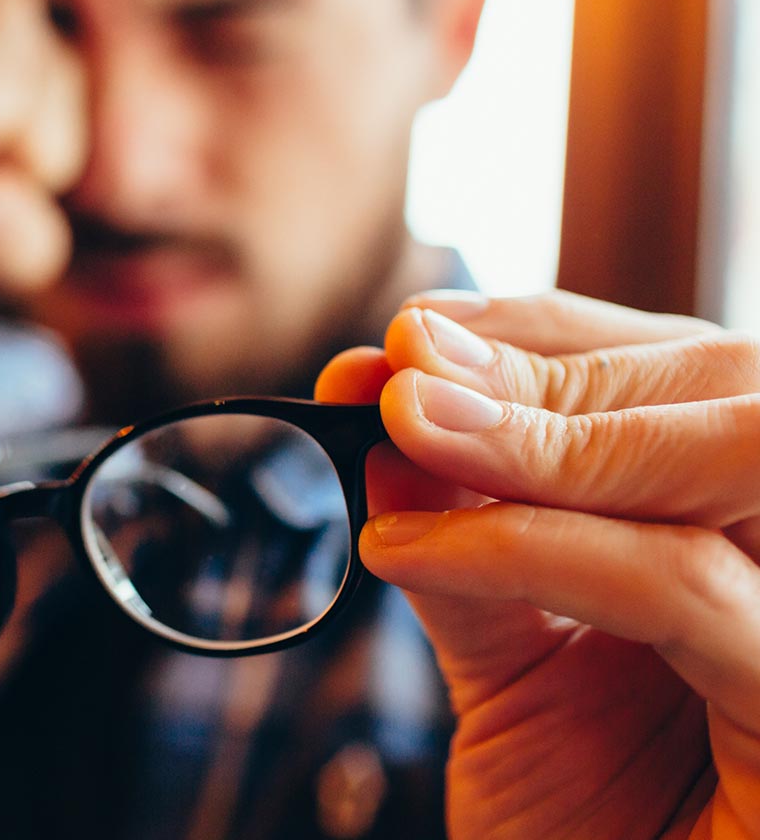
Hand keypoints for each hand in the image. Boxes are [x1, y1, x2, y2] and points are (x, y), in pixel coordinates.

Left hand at [316, 290, 759, 838]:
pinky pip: (679, 583)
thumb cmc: (587, 827)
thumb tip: (397, 432)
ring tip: (403, 425)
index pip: (679, 377)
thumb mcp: (515, 665)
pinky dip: (530, 547)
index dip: (548, 332)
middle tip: (403, 366)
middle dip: (546, 363)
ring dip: (541, 432)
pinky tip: (404, 552)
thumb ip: (473, 549)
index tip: (415, 332)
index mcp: (746, 533)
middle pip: (722, 387)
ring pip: (729, 457)